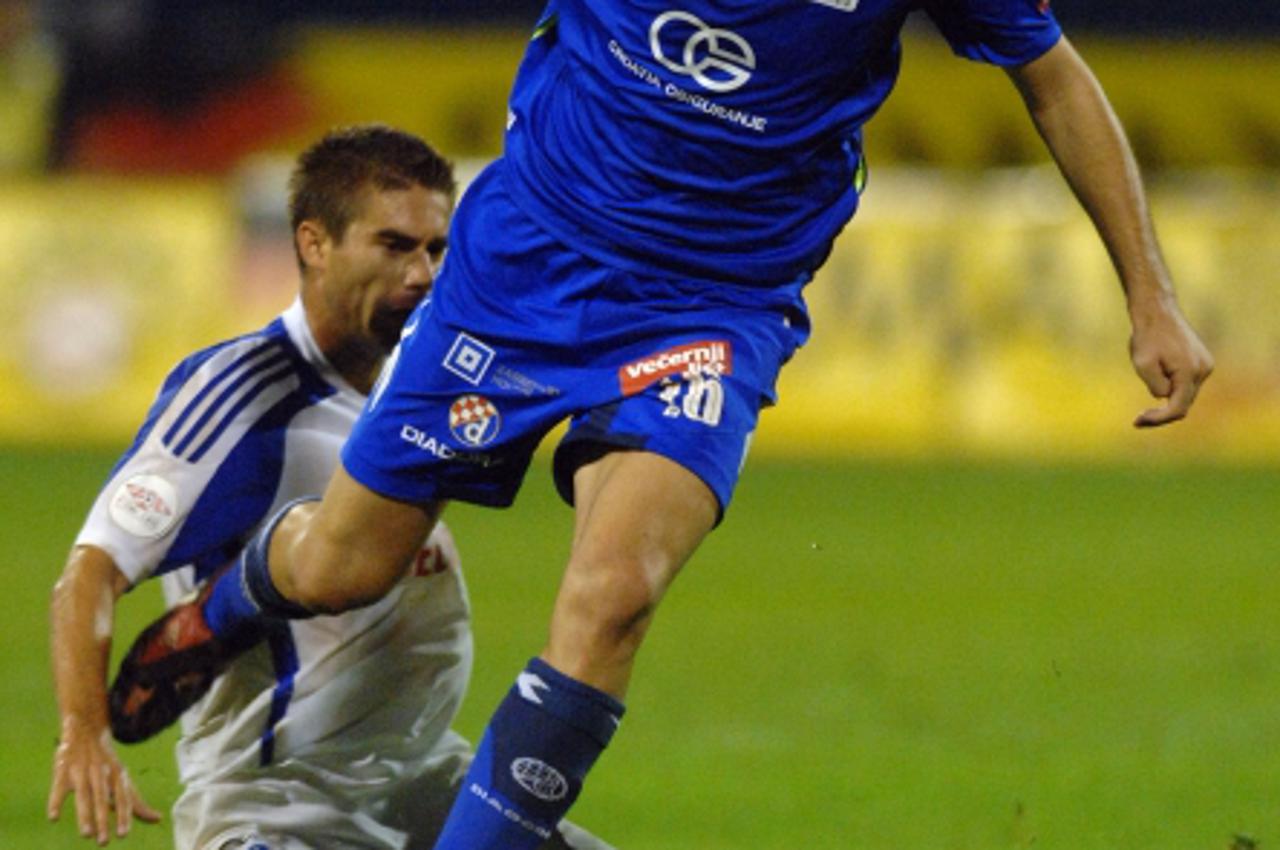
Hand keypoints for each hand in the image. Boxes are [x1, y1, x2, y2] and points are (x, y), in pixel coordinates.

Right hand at [48, 720, 160, 844]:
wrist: (86, 728)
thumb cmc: (107, 762)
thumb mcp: (123, 779)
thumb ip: (137, 802)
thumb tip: (157, 819)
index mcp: (117, 776)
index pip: (122, 798)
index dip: (124, 815)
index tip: (123, 835)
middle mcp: (101, 774)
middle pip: (103, 800)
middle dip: (104, 820)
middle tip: (104, 842)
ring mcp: (81, 771)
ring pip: (84, 795)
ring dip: (84, 815)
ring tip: (86, 834)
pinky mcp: (62, 771)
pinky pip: (58, 787)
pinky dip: (55, 802)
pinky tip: (54, 817)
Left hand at [1128, 295, 1213, 427]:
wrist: (1157, 311)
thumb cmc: (1147, 336)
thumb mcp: (1143, 364)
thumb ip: (1156, 386)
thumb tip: (1165, 397)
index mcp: (1190, 372)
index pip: (1177, 409)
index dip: (1157, 419)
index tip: (1137, 421)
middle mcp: (1203, 370)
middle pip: (1183, 404)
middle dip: (1161, 413)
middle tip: (1137, 419)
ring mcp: (1205, 365)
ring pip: (1185, 394)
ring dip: (1166, 397)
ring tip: (1146, 377)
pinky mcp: (1201, 362)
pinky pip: (1186, 384)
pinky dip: (1172, 387)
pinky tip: (1156, 373)